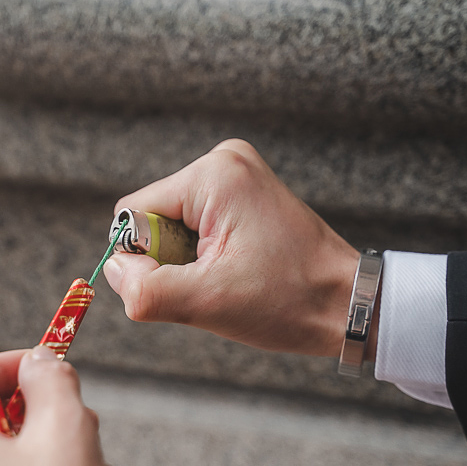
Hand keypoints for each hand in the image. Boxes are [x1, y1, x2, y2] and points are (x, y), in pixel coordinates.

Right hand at [102, 139, 368, 357]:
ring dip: (188, 263)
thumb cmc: (290, 300)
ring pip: (172, 227)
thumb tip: (114, 272)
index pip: (132, 215)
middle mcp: (224, 161)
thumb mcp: (207, 303)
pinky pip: (195, 227)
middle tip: (216, 283)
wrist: (351, 304)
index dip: (145, 260)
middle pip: (152, 218)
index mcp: (213, 175)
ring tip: (232, 278)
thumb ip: (145, 289)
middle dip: (170, 261)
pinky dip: (204, 257)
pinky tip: (237, 271)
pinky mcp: (244, 194)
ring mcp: (237, 175)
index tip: (189, 283)